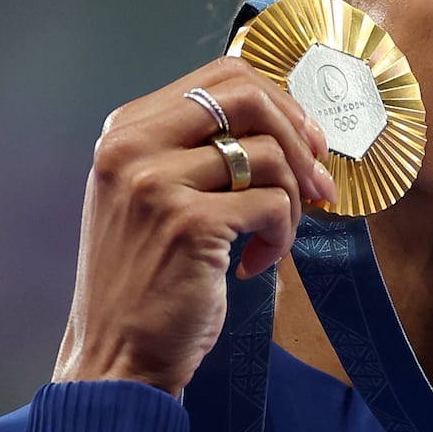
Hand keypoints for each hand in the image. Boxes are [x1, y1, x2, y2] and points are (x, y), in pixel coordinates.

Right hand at [51, 56, 335, 394]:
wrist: (116, 356)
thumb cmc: (145, 281)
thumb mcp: (152, 196)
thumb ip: (198, 149)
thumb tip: (288, 121)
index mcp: (125, 130)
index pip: (219, 75)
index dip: (278, 101)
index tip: (306, 139)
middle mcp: (132, 146)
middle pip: (246, 96)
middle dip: (298, 136)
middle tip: (317, 180)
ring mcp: (156, 182)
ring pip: (268, 154)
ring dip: (292, 200)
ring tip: (274, 237)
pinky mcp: (190, 223)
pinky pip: (274, 204)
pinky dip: (280, 236)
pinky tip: (256, 264)